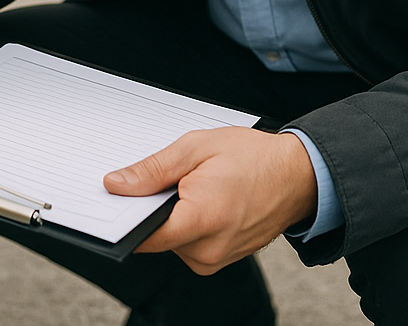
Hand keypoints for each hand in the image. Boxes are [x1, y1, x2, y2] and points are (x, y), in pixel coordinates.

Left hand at [103, 127, 317, 274]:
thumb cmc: (252, 157)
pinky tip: (195, 198)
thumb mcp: (195, 148)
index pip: (145, 234)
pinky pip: (186, 244)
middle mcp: (209, 249)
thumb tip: (115, 185)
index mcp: (203, 218)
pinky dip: (183, 222)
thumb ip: (152, 170)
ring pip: (169, 240)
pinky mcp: (219, 259)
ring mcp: (216, 259)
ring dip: (168, 214)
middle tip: (158, 178)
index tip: (110, 199)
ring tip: (186, 185)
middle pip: (155, 236)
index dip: (123, 217)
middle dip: (148, 208)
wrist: (296, 176)